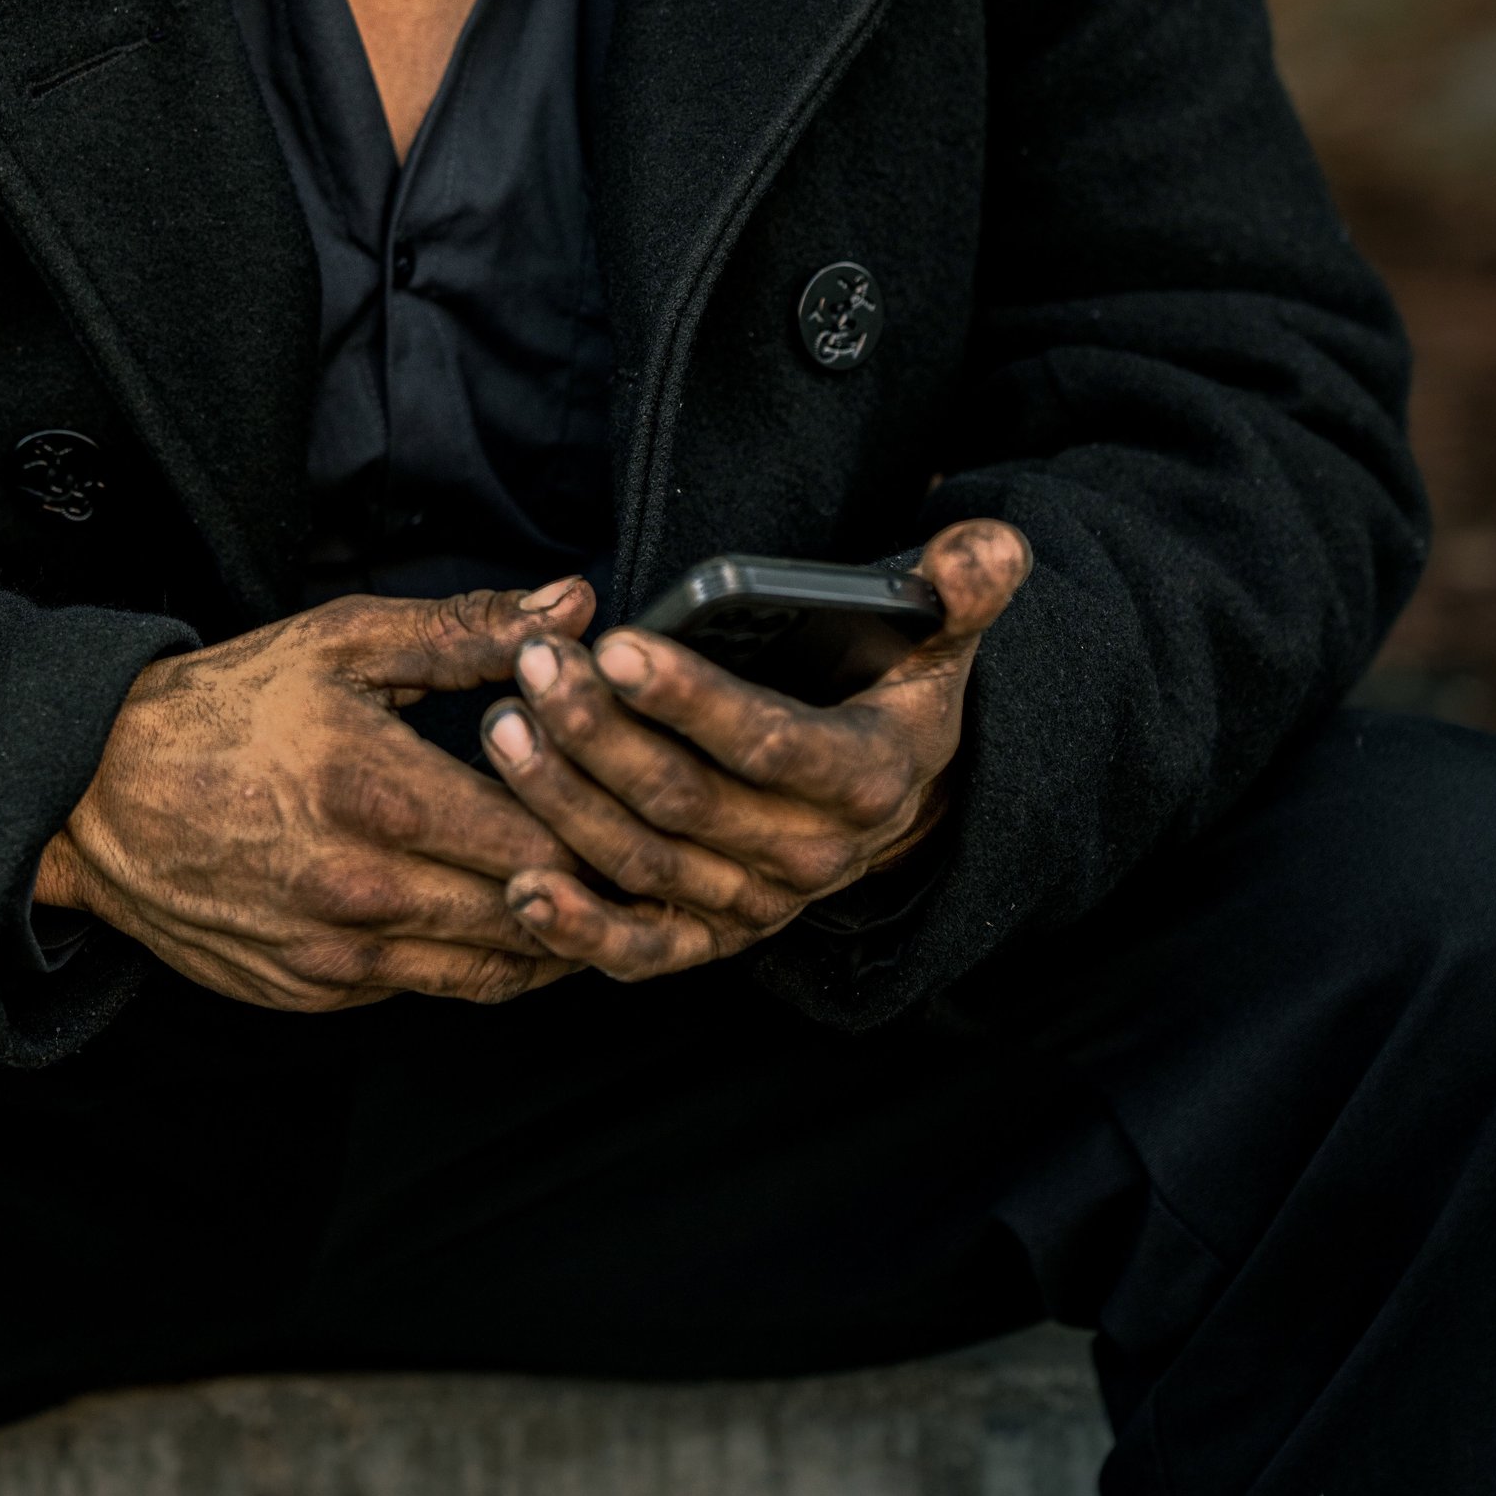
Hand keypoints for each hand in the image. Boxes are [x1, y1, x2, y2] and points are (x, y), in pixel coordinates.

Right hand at [35, 579, 599, 1010]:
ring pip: (493, 971)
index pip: (541, 835)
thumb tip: (573, 610)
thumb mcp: (342, 643)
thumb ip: (469, 632)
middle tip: (646, 860)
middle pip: (531, 914)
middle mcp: (363, 888)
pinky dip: (482, 963)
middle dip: (597, 890)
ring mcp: (338, 955)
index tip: (637, 800)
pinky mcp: (316, 994)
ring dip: (556, 939)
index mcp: (377, 792)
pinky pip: (431, 992)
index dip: (604, 824)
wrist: (97, 796)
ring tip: (599, 898)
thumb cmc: (223, 709)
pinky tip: (513, 922)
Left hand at [479, 519, 1030, 982]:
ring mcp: (755, 905)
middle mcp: (810, 856)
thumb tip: (990, 544)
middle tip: (535, 668)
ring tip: (504, 727)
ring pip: (647, 861)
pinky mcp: (709, 940)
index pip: (770, 743)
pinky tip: (522, 890)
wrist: (892, 807)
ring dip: (566, 803)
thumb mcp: (938, 644)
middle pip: (689, 801)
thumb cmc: (889, 701)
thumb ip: (963, 589)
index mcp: (864, 779)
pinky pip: (641, 950)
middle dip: (601, 733)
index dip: (692, 699)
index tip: (618, 646)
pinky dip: (580, 931)